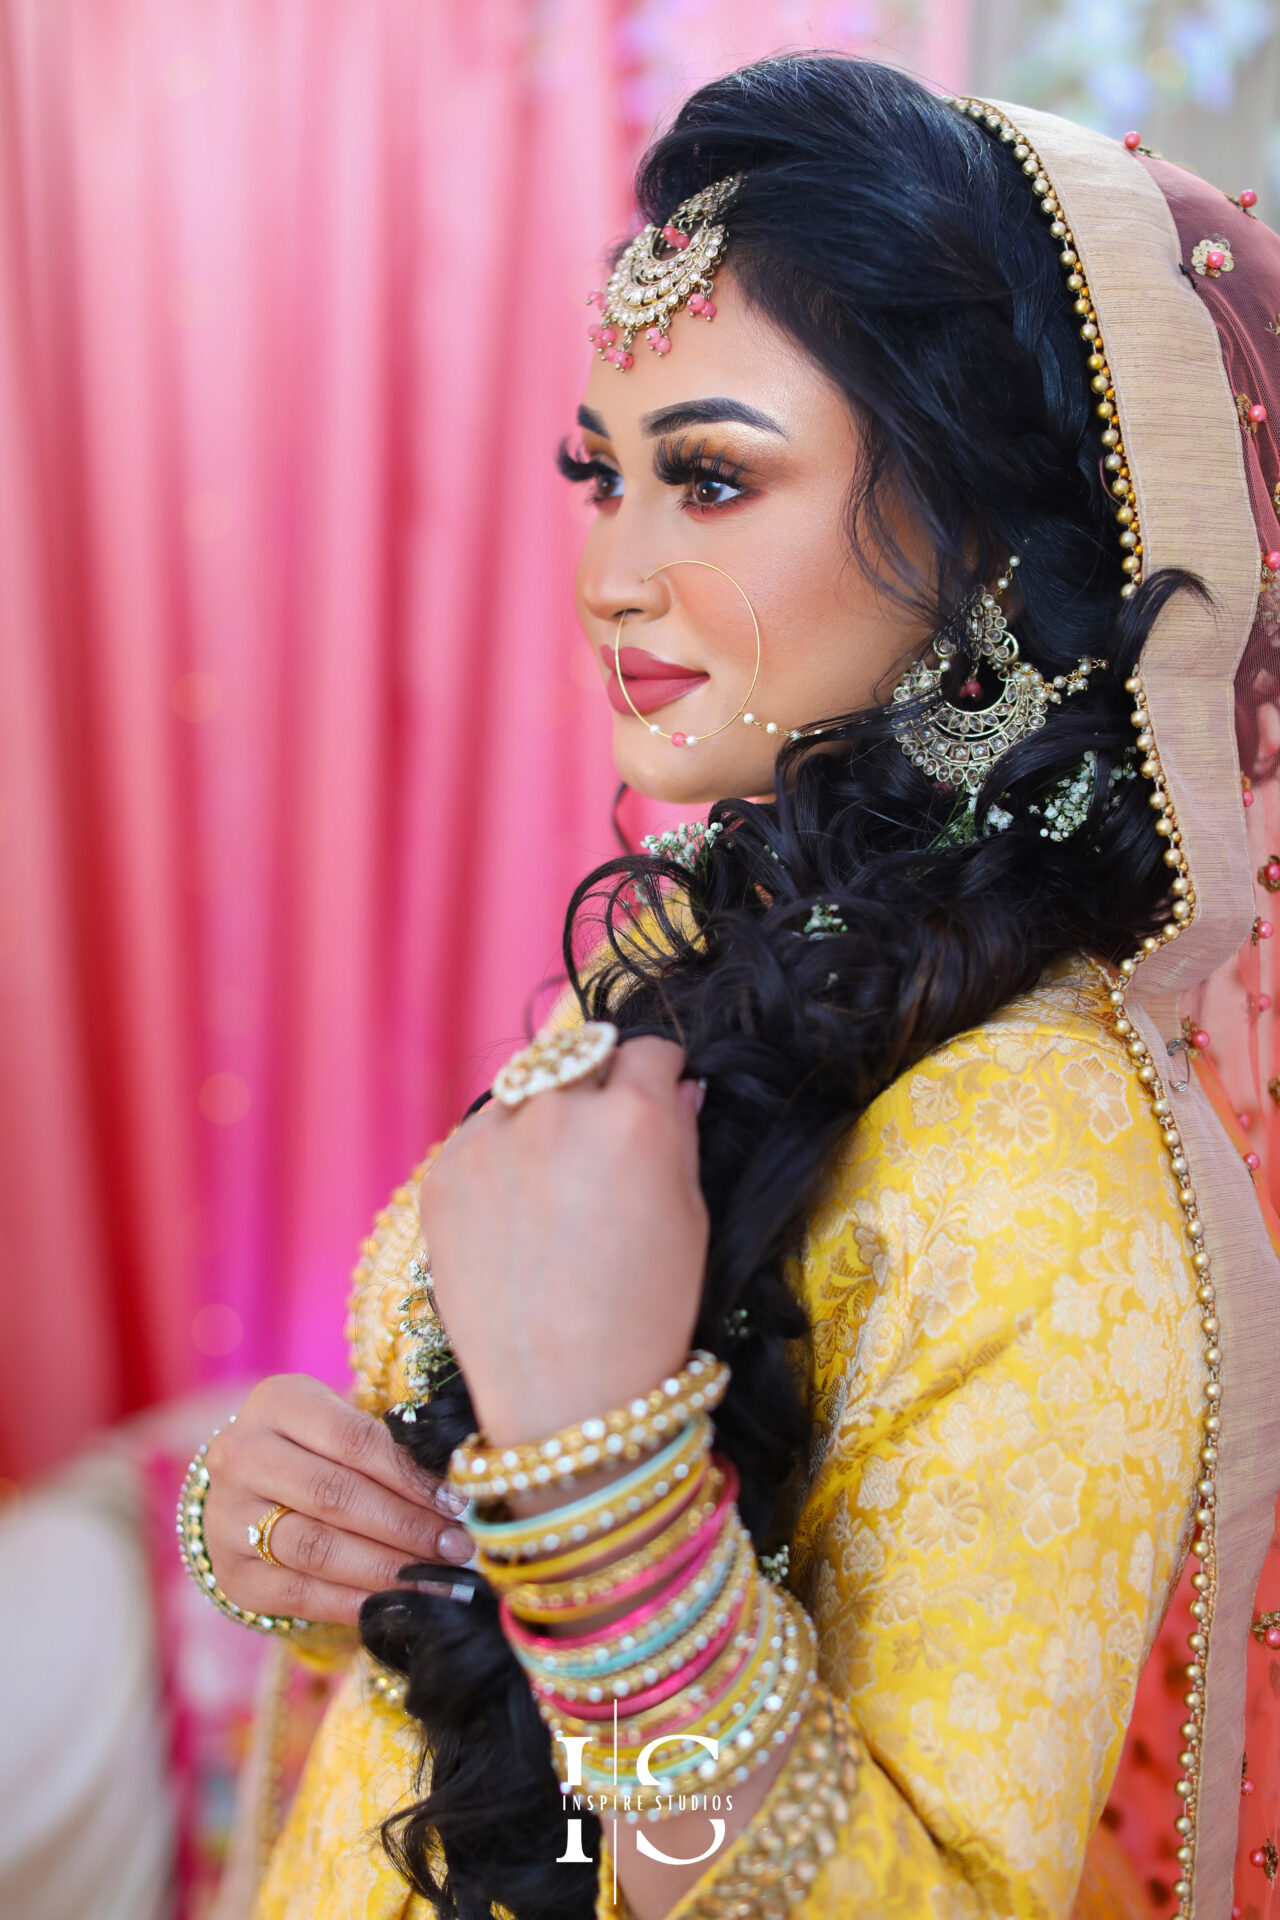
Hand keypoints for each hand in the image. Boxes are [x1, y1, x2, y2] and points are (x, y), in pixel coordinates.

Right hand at [203, 1374, 474, 1625]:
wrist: (250, 1488)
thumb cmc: (319, 1448)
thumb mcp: (346, 1425)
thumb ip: (392, 1449)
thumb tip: (459, 1494)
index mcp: (277, 1402)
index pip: (353, 1439)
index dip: (409, 1475)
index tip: (458, 1503)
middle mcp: (240, 1454)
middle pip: (335, 1494)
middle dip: (406, 1525)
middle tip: (457, 1548)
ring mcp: (227, 1516)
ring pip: (317, 1547)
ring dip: (386, 1568)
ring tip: (435, 1579)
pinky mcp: (230, 1572)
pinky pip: (297, 1594)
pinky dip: (352, 1603)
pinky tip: (395, 1604)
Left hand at [420, 1036, 708, 1448]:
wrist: (563, 1396)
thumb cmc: (645, 1313)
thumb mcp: (690, 1218)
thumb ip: (679, 1135)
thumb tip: (676, 1086)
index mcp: (633, 1115)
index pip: (649, 1048)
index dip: (659, 1073)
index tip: (657, 1094)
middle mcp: (557, 1110)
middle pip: (580, 1056)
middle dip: (599, 1085)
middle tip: (603, 1143)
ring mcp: (491, 1138)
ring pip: (524, 1091)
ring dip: (543, 1114)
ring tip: (555, 1188)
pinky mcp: (443, 1171)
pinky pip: (480, 1136)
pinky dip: (500, 1157)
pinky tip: (516, 1219)